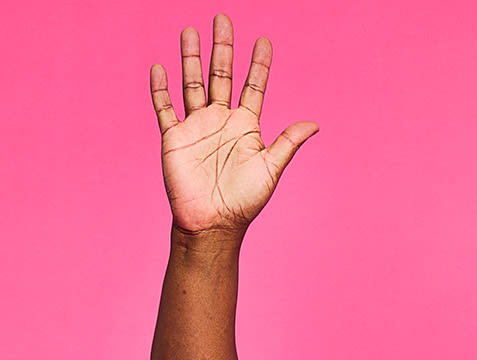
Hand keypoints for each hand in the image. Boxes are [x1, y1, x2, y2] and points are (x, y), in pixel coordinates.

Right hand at [149, 13, 316, 236]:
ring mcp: (196, 126)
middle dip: (222, 48)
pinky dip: (160, 88)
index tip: (263, 40)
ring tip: (190, 30)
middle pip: (221, 76)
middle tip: (222, 19)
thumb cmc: (245, 200)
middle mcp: (221, 120)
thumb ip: (288, 142)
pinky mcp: (174, 137)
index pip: (253, 87)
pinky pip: (165, 108)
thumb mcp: (271, 168)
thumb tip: (315, 123)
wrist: (213, 222)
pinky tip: (160, 67)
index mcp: (246, 126)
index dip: (258, 65)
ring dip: (191, 58)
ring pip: (192, 83)